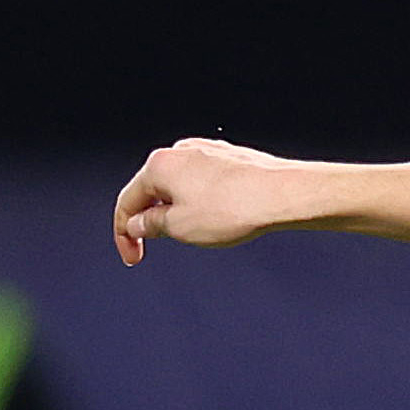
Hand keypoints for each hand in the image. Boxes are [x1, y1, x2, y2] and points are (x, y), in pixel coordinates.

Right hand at [113, 139, 319, 264]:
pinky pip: (208, 183)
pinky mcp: (232, 158)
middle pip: (154, 191)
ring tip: (206, 230)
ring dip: (182, 211)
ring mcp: (208, 151)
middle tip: (166, 243)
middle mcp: (180, 151)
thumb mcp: (180, 227)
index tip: (133, 258)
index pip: (128, 202)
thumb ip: (151, 225)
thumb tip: (138, 224)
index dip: (124, 235)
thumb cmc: (234, 209)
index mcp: (158, 165)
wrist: (285, 194)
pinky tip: (224, 216)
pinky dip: (206, 202)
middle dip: (154, 220)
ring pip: (182, 187)